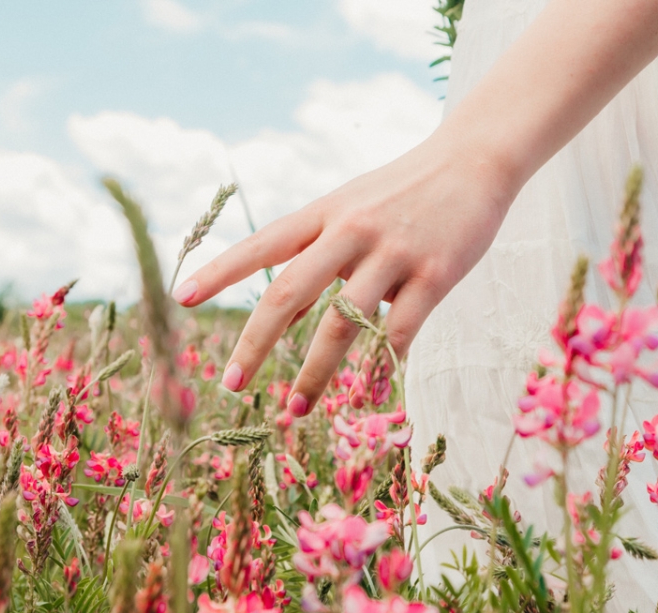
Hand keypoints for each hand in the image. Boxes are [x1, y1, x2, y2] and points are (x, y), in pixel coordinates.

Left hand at [171, 131, 514, 416]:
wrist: (475, 159)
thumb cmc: (404, 192)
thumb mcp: (352, 209)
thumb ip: (318, 258)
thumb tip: (280, 321)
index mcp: (324, 212)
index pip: (262, 244)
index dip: (221, 271)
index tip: (182, 298)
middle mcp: (350, 229)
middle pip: (290, 291)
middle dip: (255, 342)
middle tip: (230, 383)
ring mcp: (393, 251)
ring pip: (343, 323)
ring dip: (315, 373)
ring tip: (296, 408)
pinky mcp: (436, 273)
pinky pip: (400, 332)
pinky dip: (379, 368)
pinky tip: (366, 396)